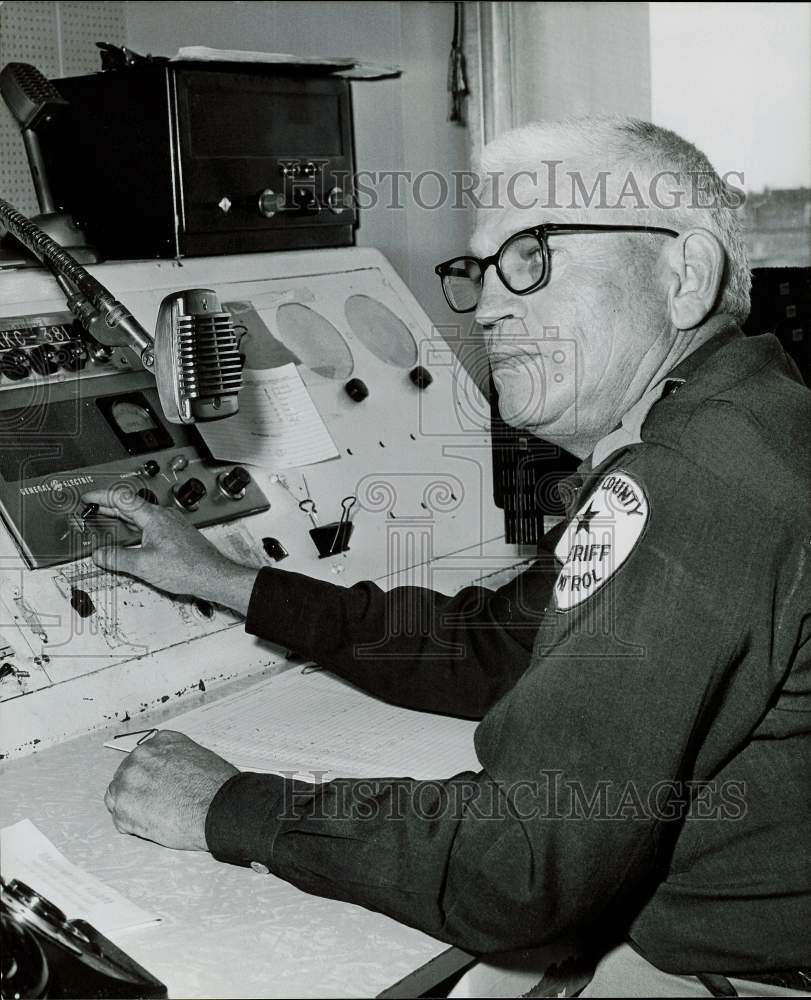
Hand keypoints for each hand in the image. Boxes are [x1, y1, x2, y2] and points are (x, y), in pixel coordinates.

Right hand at [81, 487, 242, 600]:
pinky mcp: (176, 534)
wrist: (212, 575)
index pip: (122, 499)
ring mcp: (171, 524)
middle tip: (91, 507)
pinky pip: (150, 524)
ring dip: (122, 516)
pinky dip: (135, 526)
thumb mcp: (143, 565)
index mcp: (154, 517)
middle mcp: (164, 516)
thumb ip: (117, 558)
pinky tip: (131, 535)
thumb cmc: (188, 567)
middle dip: (108, 505)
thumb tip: (99, 555)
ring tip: (106, 517)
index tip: (88, 498)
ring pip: (141, 515)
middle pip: (131, 505)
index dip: (102, 497)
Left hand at [105, 731, 238, 850]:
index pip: (144, 758)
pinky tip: (152, 826)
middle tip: (155, 805)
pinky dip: (134, 826)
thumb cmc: (215, 787)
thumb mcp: (199, 758)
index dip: (150, 776)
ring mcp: (129, 780)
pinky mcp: (124, 807)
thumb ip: (177, 761)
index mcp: (161, 742)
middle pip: (128, 776)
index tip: (157, 786)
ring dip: (132, 808)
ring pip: (119, 797)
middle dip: (138, 791)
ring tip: (153, 818)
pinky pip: (121, 820)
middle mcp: (141, 756)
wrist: (217, 808)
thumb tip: (173, 775)